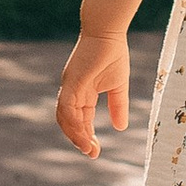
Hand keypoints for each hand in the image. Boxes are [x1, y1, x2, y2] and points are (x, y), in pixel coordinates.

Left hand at [56, 29, 131, 158]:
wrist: (108, 31)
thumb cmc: (112, 53)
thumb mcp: (118, 86)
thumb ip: (118, 106)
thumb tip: (120, 128)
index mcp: (82, 93)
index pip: (81, 120)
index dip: (87, 136)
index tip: (96, 152)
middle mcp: (72, 92)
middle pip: (69, 122)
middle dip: (79, 140)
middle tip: (92, 153)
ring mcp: (69, 87)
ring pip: (65, 117)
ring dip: (75, 134)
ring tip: (88, 148)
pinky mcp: (71, 81)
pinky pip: (67, 106)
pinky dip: (73, 121)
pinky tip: (83, 133)